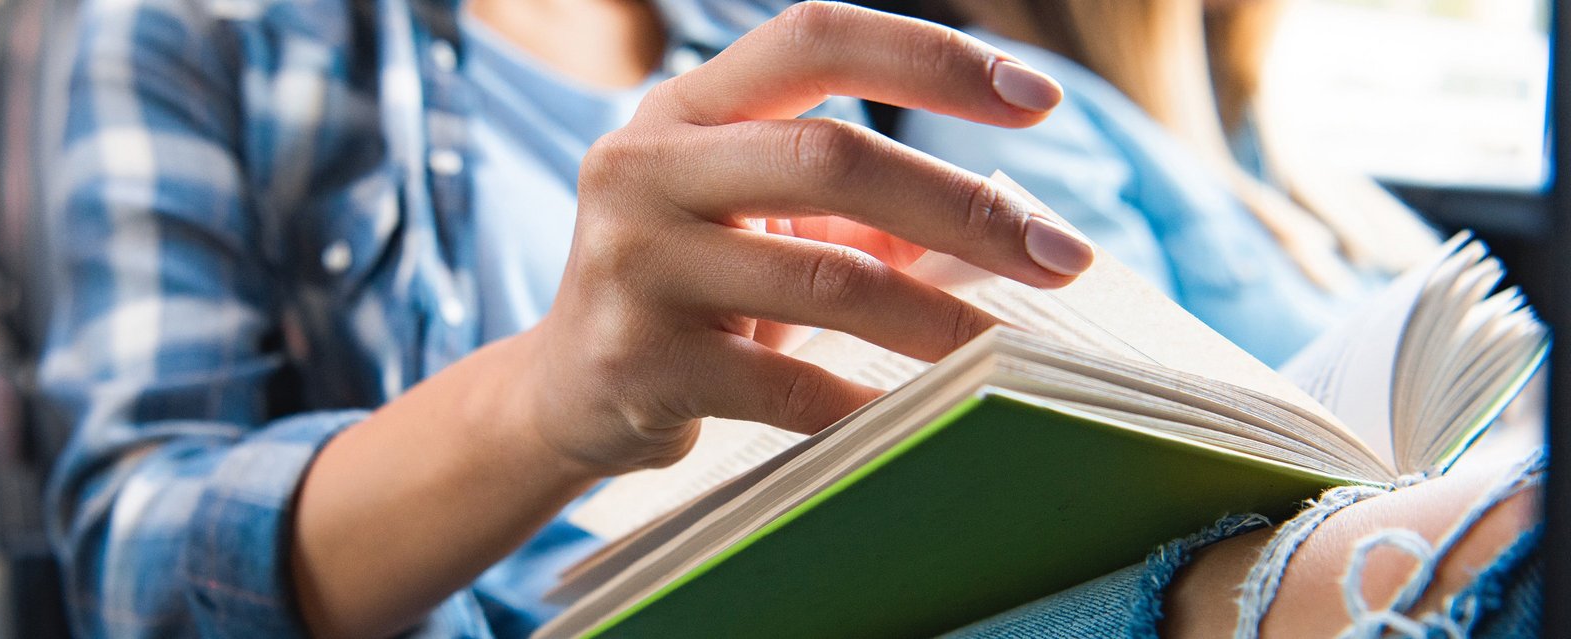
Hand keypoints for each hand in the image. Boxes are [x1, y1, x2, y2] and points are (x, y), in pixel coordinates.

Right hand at [517, 1, 1088, 474]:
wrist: (562, 391)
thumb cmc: (690, 287)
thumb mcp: (752, 215)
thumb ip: (856, 199)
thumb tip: (1010, 214)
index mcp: (683, 108)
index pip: (815, 38)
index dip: (932, 58)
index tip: (1039, 99)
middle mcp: (644, 168)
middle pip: (833, 157)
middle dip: (965, 206)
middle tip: (1064, 255)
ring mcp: (634, 266)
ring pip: (824, 278)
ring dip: (940, 319)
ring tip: (1012, 350)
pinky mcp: (641, 363)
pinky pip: (787, 384)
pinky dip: (870, 401)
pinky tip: (928, 414)